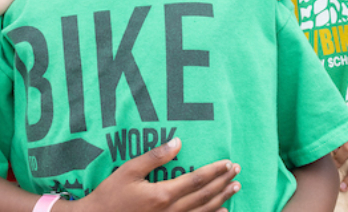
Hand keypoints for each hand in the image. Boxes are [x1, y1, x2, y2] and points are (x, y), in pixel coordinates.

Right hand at [64, 138, 238, 211]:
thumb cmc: (111, 195)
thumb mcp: (128, 170)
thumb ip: (154, 157)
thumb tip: (177, 142)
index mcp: (163, 194)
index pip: (196, 179)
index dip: (214, 170)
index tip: (227, 162)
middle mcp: (172, 211)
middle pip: (205, 195)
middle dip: (223, 182)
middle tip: (236, 171)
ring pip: (205, 211)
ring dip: (222, 198)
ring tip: (235, 187)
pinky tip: (223, 211)